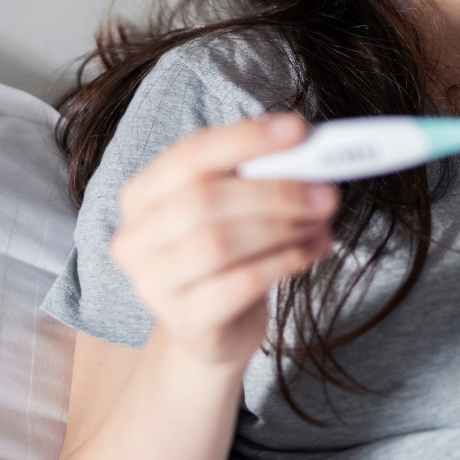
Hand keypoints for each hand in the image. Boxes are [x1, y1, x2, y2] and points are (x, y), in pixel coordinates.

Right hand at [110, 113, 338, 369]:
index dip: (244, 138)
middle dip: (274, 192)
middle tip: (325, 192)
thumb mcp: (234, 209)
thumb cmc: (226, 258)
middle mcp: (135, 237)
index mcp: (142, 194)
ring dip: (283, 229)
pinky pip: (239, 283)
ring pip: (220, 243)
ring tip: (321, 223)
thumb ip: (257, 177)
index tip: (297, 131)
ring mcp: (152, 284)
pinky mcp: (184, 322)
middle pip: (204, 200)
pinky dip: (284, 262)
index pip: (189, 154)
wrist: (214, 329)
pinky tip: (312, 251)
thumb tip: (307, 151)